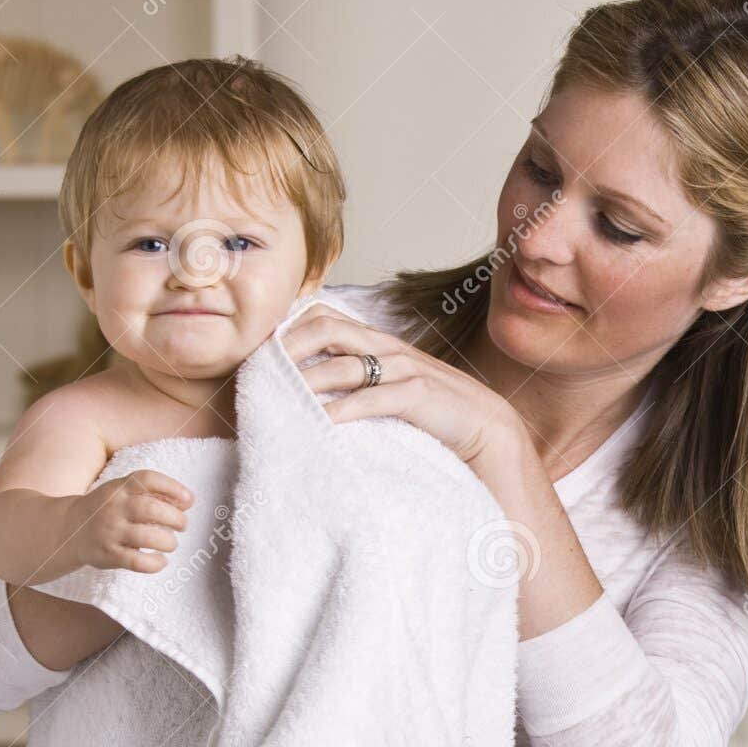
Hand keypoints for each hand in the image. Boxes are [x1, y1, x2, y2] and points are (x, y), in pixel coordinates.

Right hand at [63, 469, 192, 573]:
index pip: (147, 479)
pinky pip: (137, 562)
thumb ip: (152, 493)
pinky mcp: (108, 555)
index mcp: (119, 488)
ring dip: (168, 542)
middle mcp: (114, 507)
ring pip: (146, 537)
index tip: (189, 500)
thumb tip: (187, 501)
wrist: (69, 529)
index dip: (173, 487)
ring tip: (171, 543)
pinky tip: (161, 560)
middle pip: (150, 509)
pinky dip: (155, 563)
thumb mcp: (122, 493)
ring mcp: (110, 532)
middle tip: (182, 526)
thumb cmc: (106, 509)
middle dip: (175, 518)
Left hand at [282, 303, 527, 464]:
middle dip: (287, 350)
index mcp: (377, 343)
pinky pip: (372, 397)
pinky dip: (343, 410)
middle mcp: (386, 348)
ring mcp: (403, 368)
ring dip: (307, 384)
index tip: (261, 357)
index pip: (322, 318)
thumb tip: (315, 394)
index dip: (288, 331)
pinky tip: (323, 424)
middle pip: (324, 329)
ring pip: (342, 364)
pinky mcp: (418, 394)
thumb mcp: (390, 389)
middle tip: (261, 375)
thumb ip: (360, 382)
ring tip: (280, 403)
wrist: (487, 428)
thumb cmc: (434, 412)